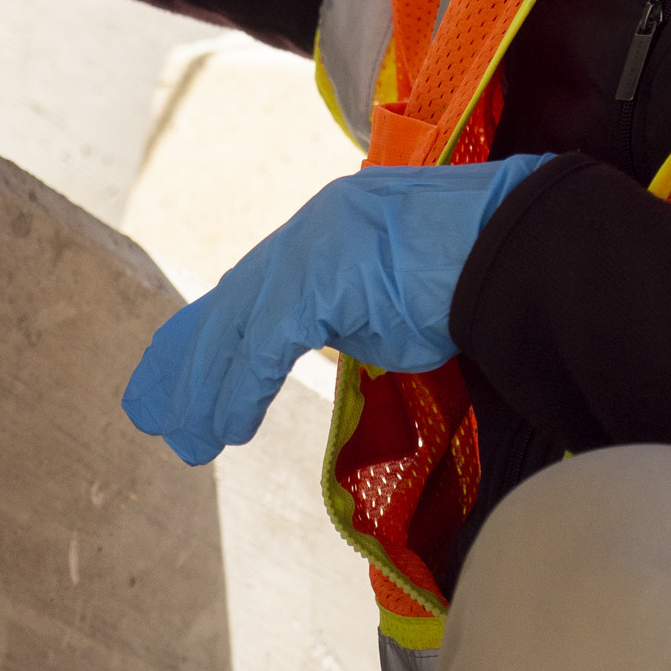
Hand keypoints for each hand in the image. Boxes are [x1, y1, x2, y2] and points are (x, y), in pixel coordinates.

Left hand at [123, 155, 555, 464]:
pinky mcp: (325, 272)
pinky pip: (268, 341)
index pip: (254, 286)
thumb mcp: (394, 299)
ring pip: (239, 325)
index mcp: (327, 233)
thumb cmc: (478, 271)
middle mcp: (312, 231)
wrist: (521, 244)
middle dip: (186, 359)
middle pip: (231, 301)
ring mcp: (317, 245)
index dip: (209, 331)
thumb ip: (350, 317)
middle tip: (149, 410)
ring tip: (186, 439)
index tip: (174, 371)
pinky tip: (226, 425)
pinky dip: (242, 386)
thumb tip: (326, 342)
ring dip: (207, 389)